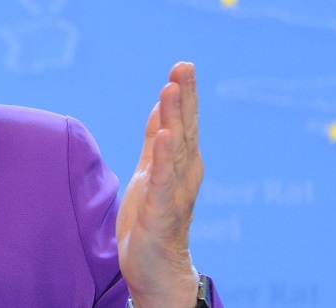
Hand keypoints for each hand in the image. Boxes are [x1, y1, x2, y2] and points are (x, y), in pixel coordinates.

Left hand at [116, 62, 203, 306]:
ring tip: (170, 90)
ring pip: (175, 149)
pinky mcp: (161, 212)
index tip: (183, 66)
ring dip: (174, 119)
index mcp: (181, 164)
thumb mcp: (150, 173)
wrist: (156, 270)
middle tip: (184, 67)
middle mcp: (184, 174)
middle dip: (184, 98)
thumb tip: (161, 110)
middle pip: (185, 129)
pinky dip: (164, 158)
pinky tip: (164, 137)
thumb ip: (156, 144)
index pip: (183, 123)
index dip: (183, 95)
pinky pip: (163, 181)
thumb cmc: (153, 221)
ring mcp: (175, 193)